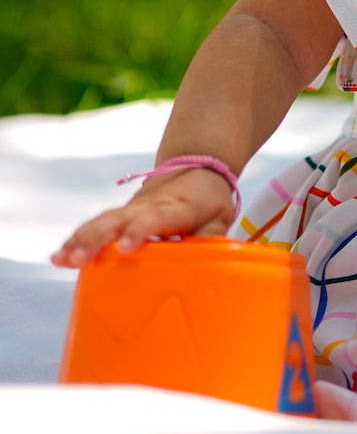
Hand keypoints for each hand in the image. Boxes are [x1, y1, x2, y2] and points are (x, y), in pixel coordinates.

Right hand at [50, 167, 236, 268]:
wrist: (195, 165)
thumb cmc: (208, 197)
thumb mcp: (220, 216)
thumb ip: (211, 239)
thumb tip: (205, 268)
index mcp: (175, 206)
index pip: (154, 217)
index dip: (139, 231)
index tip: (126, 247)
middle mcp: (147, 205)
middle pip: (117, 219)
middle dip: (96, 239)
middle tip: (78, 259)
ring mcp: (131, 209)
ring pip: (102, 221)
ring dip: (80, 240)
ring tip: (61, 260)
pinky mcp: (122, 215)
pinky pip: (97, 225)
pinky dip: (78, 239)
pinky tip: (60, 257)